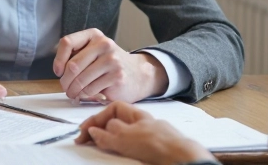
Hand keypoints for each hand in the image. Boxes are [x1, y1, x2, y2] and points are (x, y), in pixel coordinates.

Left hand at [53, 28, 166, 102]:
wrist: (138, 74)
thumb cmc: (109, 64)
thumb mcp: (94, 51)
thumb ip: (76, 54)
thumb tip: (58, 68)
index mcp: (94, 35)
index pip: (67, 42)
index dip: (58, 59)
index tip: (58, 71)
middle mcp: (104, 44)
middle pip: (72, 65)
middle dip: (65, 81)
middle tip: (65, 87)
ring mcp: (112, 60)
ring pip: (80, 80)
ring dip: (73, 91)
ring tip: (73, 93)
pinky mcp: (117, 76)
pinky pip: (90, 89)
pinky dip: (84, 95)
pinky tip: (86, 94)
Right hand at [76, 102, 216, 164]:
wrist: (182, 158)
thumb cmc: (159, 144)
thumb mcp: (125, 138)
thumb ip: (107, 134)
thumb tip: (94, 131)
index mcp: (137, 115)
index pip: (113, 109)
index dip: (97, 118)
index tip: (85, 131)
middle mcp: (145, 124)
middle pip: (119, 123)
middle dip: (103, 130)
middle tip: (89, 142)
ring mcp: (152, 137)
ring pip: (127, 136)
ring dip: (113, 143)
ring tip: (103, 151)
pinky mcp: (156, 151)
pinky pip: (136, 148)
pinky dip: (125, 152)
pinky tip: (122, 157)